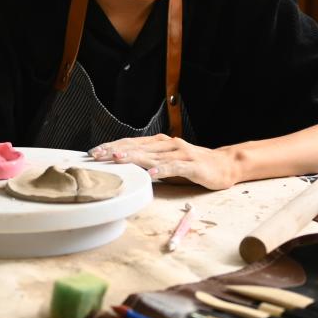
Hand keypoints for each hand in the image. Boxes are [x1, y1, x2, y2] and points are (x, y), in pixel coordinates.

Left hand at [88, 134, 239, 189]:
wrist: (223, 165)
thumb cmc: (192, 166)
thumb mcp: (166, 163)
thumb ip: (149, 163)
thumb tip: (123, 169)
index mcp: (159, 143)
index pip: (131, 143)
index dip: (111, 146)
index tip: (93, 152)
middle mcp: (167, 144)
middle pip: (137, 146)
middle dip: (115, 150)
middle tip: (96, 155)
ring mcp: (180, 153)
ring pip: (152, 155)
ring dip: (133, 156)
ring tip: (116, 159)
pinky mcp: (192, 164)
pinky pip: (174, 167)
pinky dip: (162, 170)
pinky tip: (150, 174)